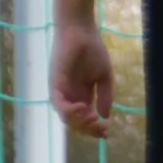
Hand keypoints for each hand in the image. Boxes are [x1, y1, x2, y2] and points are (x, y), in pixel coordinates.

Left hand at [51, 18, 114, 138]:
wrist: (81, 31)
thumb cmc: (93, 49)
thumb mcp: (104, 76)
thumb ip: (105, 96)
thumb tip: (105, 115)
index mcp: (81, 95)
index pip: (85, 118)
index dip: (95, 128)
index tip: (107, 132)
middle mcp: (69, 96)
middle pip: (75, 122)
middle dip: (88, 129)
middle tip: (101, 128)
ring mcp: (61, 91)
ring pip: (65, 116)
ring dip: (79, 122)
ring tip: (92, 118)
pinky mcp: (55, 83)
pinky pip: (58, 103)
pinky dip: (69, 110)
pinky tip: (82, 107)